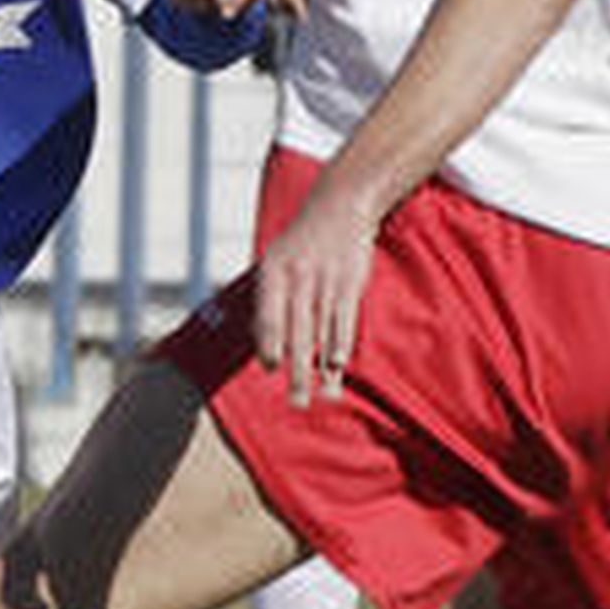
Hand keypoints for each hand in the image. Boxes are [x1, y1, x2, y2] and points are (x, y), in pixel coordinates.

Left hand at [254, 167, 378, 407]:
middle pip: (297, 333)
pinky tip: (338, 365)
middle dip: (297, 371)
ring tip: (323, 396)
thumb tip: (259, 343)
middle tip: (296, 402)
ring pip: (323, 333)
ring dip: (323, 369)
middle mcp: (298, 277)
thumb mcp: (274, 259)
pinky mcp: (350, 283)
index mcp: (273, 272)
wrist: (340, 206)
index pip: (268, 315)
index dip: (269, 343)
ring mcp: (326, 281)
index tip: (270, 367)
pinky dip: (341, 343)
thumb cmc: (301, 242)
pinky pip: (344, 319)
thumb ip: (267, 298)